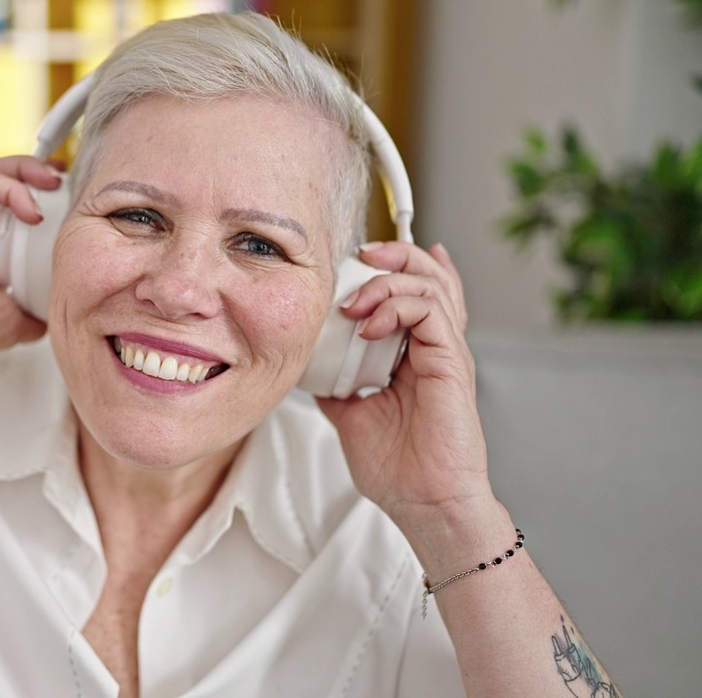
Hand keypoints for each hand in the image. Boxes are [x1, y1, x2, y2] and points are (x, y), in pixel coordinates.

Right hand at [0, 156, 59, 369]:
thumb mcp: (9, 322)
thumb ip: (30, 315)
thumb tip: (48, 318)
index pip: (9, 213)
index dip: (39, 203)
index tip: (66, 209)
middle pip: (3, 184)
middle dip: (37, 176)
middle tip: (65, 182)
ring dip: (28, 170)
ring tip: (55, 179)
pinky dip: (16, 188)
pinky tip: (32, 213)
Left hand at [315, 242, 496, 532]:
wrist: (424, 505)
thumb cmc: (398, 469)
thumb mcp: (350, 415)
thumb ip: (335, 384)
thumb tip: (307, 367)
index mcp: (415, 355)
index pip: (414, 291)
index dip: (390, 266)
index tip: (354, 261)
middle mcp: (435, 348)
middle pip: (429, 275)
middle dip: (393, 254)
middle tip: (359, 255)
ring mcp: (446, 354)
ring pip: (431, 284)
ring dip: (386, 281)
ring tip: (353, 304)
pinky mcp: (451, 364)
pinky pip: (432, 312)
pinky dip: (397, 306)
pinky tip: (367, 326)